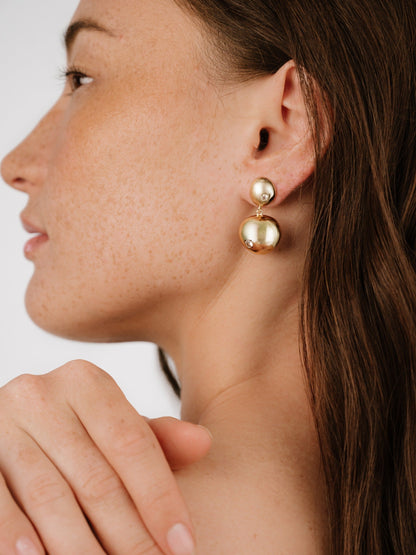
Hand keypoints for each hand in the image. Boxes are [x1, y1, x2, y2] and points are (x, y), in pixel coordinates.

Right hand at [0, 360, 211, 554]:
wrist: (14, 424)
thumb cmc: (74, 434)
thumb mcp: (113, 427)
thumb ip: (155, 437)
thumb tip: (204, 443)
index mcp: (85, 382)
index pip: (133, 444)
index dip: (160, 498)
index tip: (183, 545)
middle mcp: (41, 394)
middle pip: (96, 478)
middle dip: (129, 537)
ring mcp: (2, 423)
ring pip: (51, 498)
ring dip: (82, 548)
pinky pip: (0, 503)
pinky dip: (18, 536)